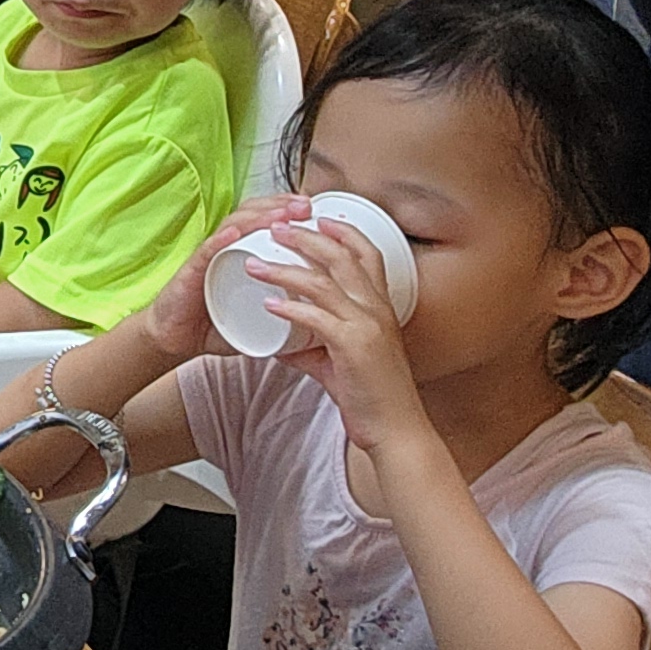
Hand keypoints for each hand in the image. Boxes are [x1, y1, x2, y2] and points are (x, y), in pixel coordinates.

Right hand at [140, 196, 306, 360]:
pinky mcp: (190, 274)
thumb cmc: (214, 324)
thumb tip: (319, 318)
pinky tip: (232, 234)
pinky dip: (218, 241)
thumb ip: (283, 310)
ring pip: (231, 228)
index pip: (262, 218)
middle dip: (278, 205)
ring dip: (256, 218)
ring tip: (279, 214)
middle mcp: (222, 247)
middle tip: (304, 205)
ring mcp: (206, 258)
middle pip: (249, 214)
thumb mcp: (256, 315)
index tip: (310, 206)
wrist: (176, 340)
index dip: (285, 207)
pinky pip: (204, 253)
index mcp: (239, 251)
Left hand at [246, 220, 426, 459]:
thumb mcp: (342, 362)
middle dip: (306, 237)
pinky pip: (316, 318)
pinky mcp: (354, 347)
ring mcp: (367, 326)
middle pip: (342, 257)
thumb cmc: (373, 397)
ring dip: (284, 268)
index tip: (317, 217)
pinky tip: (268, 305)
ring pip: (323, 283)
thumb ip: (313, 347)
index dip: (343, 231)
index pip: (367, 255)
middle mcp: (377, 310)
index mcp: (381, 308)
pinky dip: (289, 308)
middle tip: (275, 226)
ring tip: (254, 263)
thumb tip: (280, 343)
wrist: (397, 432)